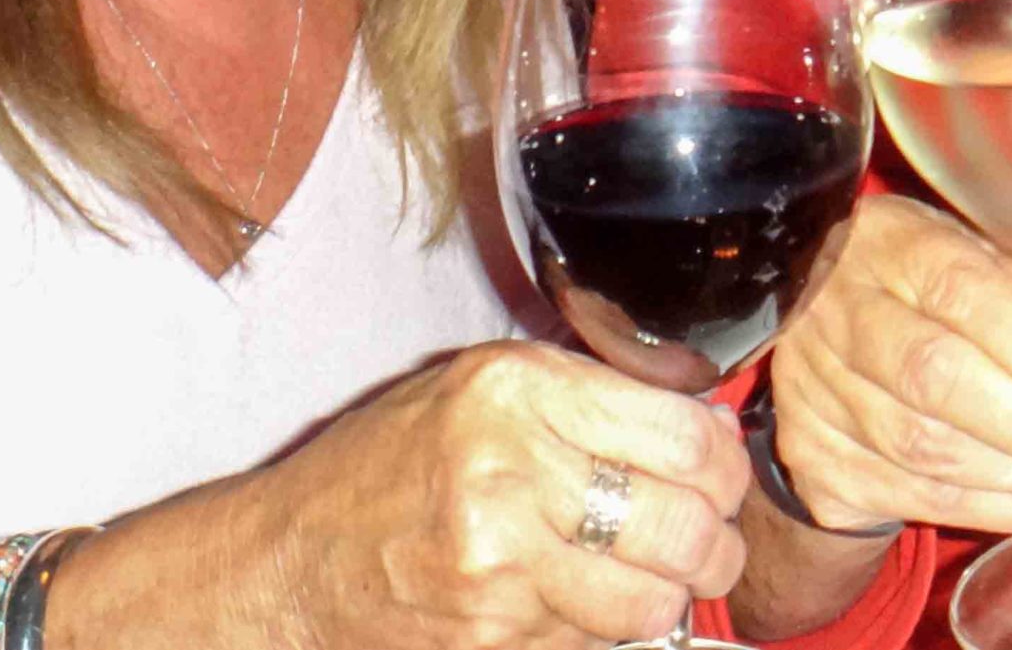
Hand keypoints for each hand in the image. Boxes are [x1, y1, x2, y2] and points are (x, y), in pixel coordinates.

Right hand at [54, 340, 749, 649]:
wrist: (290, 560)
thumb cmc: (389, 467)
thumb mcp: (480, 392)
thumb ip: (588, 400)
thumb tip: (707, 431)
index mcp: (515, 388)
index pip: (684, 435)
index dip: (722, 468)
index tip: (717, 478)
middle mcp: (509, 465)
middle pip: (685, 523)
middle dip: (713, 545)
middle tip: (705, 543)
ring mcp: (500, 559)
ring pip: (654, 599)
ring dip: (668, 597)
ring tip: (649, 579)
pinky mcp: (492, 632)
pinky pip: (594, 640)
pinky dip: (600, 630)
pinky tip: (569, 602)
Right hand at [765, 195, 1011, 536]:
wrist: (812, 322)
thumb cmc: (917, 283)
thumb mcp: (976, 259)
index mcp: (887, 245)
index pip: (958, 290)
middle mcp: (836, 312)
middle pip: (934, 378)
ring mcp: (812, 386)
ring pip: (921, 449)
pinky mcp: (810, 452)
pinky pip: (908, 496)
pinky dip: (991, 510)